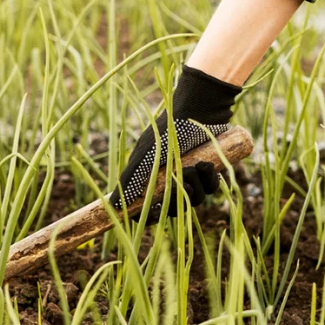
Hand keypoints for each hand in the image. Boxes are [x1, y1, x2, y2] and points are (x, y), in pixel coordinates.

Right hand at [110, 66, 240, 216]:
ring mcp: (190, 175)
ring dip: (197, 186)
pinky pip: (211, 188)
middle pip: (174, 208)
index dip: (151, 215)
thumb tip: (113, 206)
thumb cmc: (170, 129)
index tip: (157, 211)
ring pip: (195, 199)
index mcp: (150, 176)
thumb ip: (130, 179)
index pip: (148, 207)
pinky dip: (210, 180)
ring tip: (198, 165)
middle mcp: (169, 178)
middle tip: (181, 182)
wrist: (200, 109)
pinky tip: (208, 165)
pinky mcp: (208, 170)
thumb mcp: (146, 153)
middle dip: (179, 198)